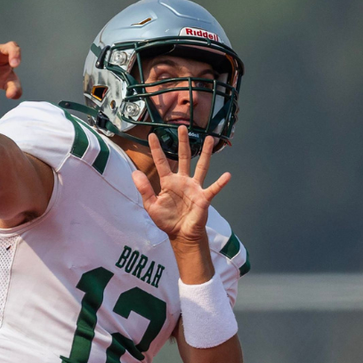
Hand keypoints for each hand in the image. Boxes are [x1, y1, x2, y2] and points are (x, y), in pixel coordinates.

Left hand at [132, 130, 230, 244]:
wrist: (181, 234)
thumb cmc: (167, 220)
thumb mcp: (151, 205)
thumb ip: (144, 189)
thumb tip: (134, 173)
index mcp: (168, 182)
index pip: (161, 162)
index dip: (156, 149)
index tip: (152, 135)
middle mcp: (183, 181)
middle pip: (184, 157)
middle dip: (183, 142)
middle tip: (183, 127)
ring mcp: (195, 188)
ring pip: (202, 166)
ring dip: (206, 153)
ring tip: (209, 139)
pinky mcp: (204, 198)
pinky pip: (213, 188)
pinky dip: (220, 183)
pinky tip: (227, 175)